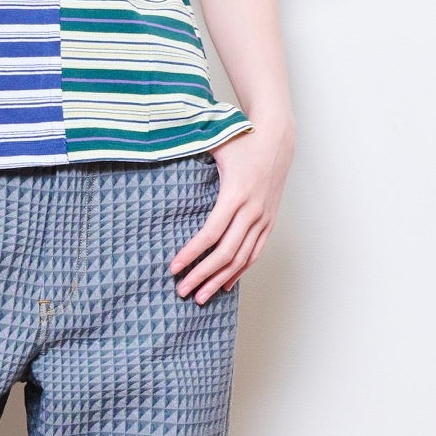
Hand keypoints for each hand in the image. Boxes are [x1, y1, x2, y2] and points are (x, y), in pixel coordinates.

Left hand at [169, 113, 295, 303]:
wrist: (278, 139)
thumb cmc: (243, 140)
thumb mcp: (215, 144)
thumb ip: (187, 151)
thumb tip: (157, 151)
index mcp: (235, 194)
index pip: (210, 234)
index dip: (191, 253)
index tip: (174, 267)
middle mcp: (252, 211)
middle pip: (225, 253)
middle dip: (202, 275)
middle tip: (182, 290)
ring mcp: (263, 218)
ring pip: (242, 259)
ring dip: (220, 279)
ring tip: (201, 296)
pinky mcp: (270, 221)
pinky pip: (255, 252)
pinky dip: (240, 271)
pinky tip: (225, 283)